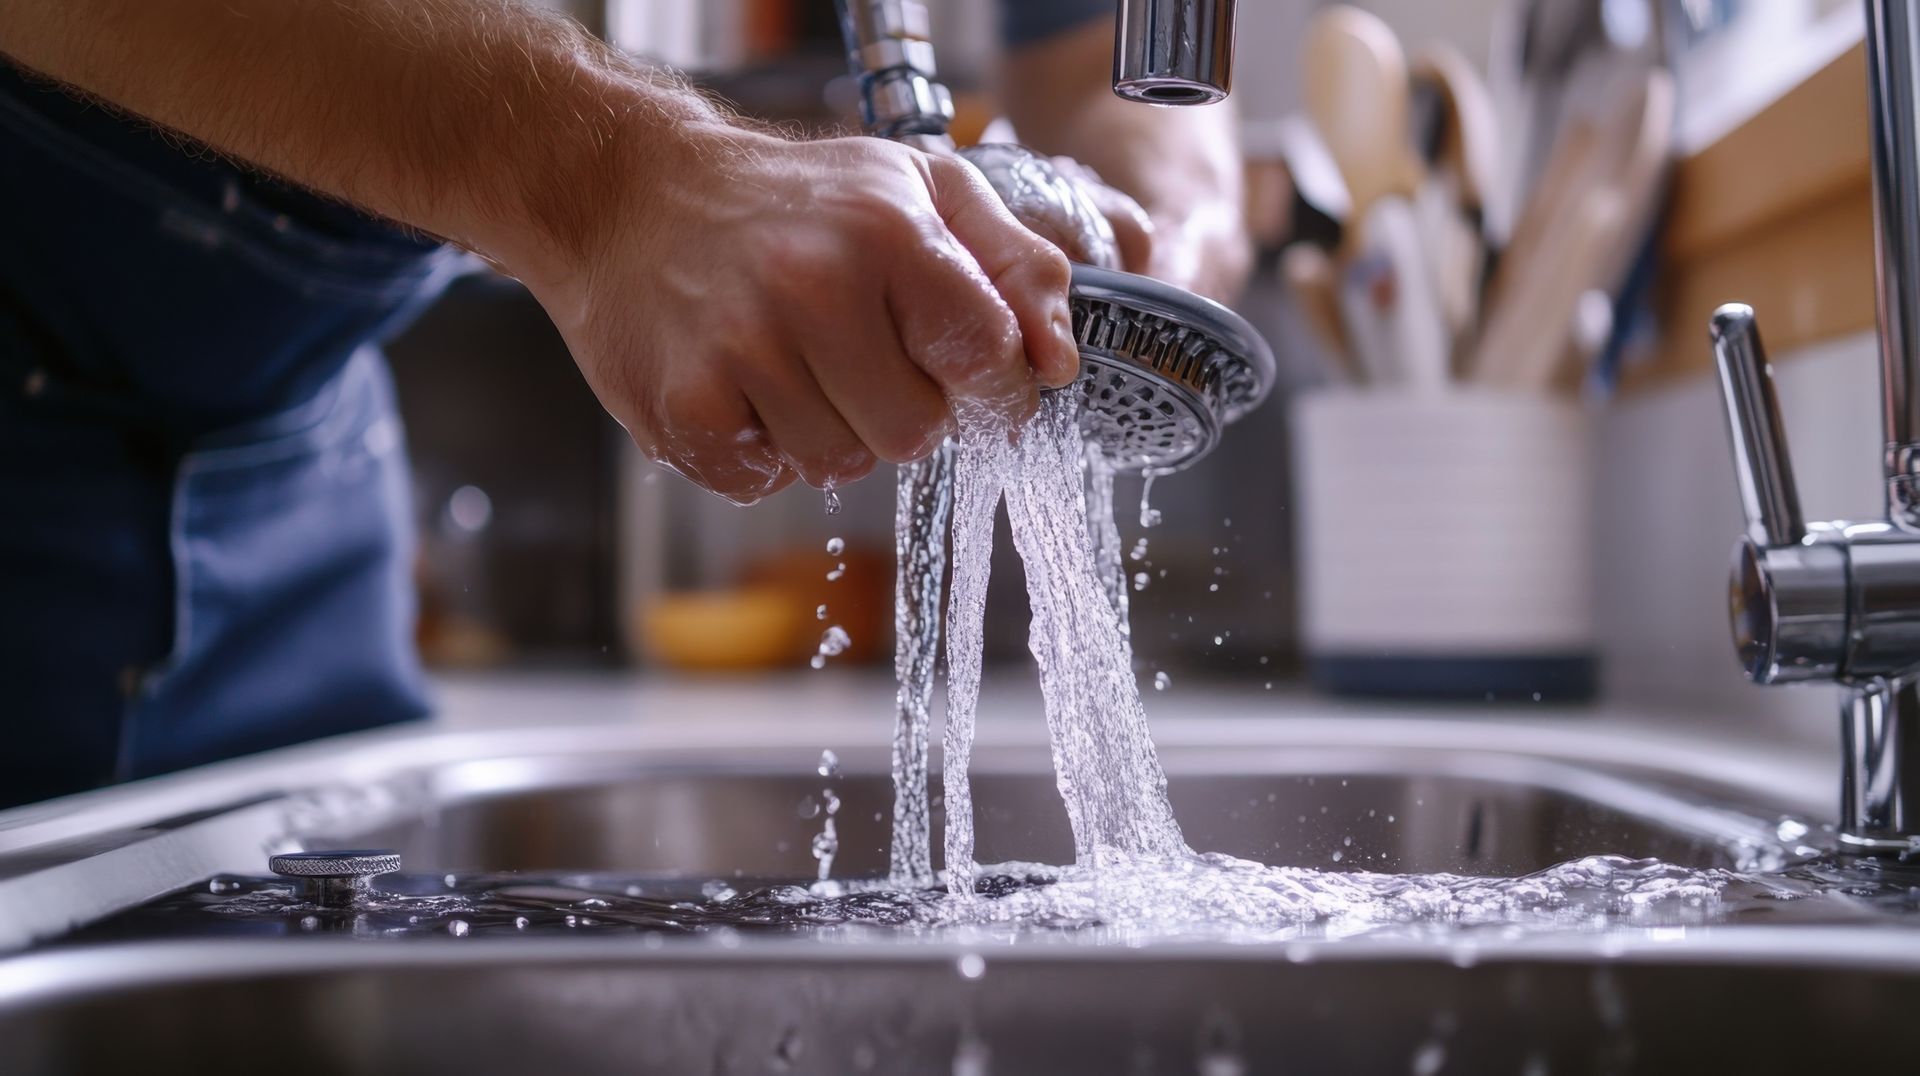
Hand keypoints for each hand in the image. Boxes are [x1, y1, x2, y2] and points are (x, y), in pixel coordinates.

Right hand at [528, 127, 1078, 503]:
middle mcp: (812, 288)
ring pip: (840, 468)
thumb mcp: (923, 191)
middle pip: (916, 435)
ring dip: (828, 431)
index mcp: (887, 232)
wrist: (631, 196)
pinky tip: (743, 389)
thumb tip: (1060, 362)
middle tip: (859, 355)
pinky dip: (762, 453)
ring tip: (793, 363)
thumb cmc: (796, 200)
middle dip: (902, 409)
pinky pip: (766, 484)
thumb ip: (1017, 267)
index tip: (968, 376)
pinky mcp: (685, 408)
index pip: (985, 357)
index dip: (991, 386)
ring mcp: (740, 352)